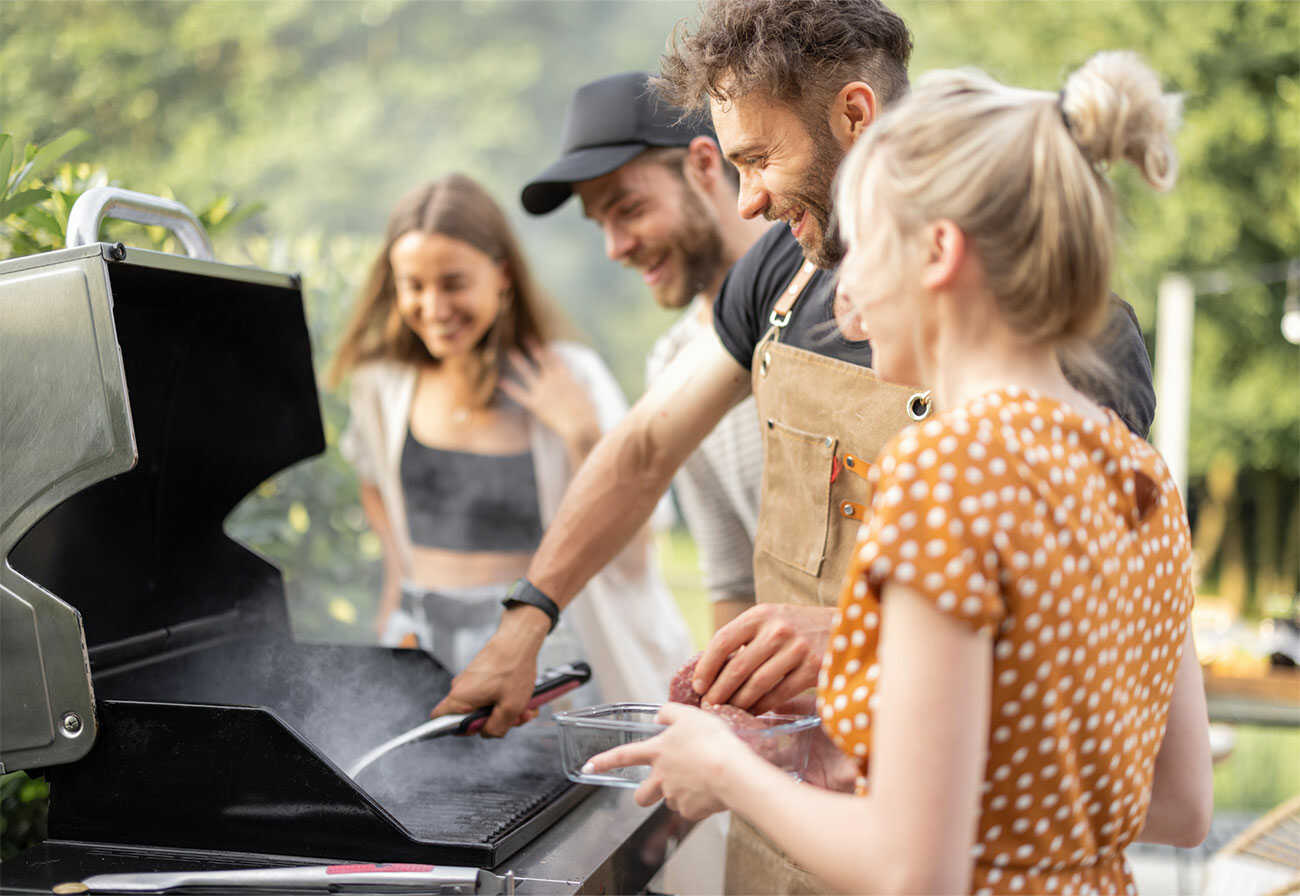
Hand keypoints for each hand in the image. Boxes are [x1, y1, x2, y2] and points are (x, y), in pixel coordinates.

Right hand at [430, 605, 548, 736]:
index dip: (459, 731)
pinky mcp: (481, 677)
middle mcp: (461, 689)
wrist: (519, 639)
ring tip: (523, 705)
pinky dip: (506, 699)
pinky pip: (491, 695)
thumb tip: (488, 734)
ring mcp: (470, 682)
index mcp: (460, 698)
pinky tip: (521, 697)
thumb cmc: (513, 667)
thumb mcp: (510, 707)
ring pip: (485, 707)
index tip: (480, 728)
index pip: (440, 721)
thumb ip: (496, 728)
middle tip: (514, 717)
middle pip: (471, 718)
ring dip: (505, 710)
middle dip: (494, 721)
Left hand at [499, 340, 600, 453]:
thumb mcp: (588, 396)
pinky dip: (510, 388)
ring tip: (511, 351)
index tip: (545, 344)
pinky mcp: (535, 404)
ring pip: (527, 372)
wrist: (580, 426)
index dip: (550, 352)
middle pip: (541, 360)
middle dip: (533, 348)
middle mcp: (552, 380)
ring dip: (518, 361)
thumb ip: (585, 386)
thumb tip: (586, 378)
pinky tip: (501, 381)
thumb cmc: (587, 413)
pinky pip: (520, 394)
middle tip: (526, 337)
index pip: (556, 361)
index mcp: (566, 377)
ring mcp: (542, 391)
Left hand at [585, 703, 748, 819]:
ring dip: (678, 794)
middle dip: (644, 794)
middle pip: (641, 796)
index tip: (588, 766)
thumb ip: (670, 712)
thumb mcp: (690, 715)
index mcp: (657, 752)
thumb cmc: (713, 742)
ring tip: (700, 780)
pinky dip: (699, 802)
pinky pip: (691, 809)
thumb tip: (659, 716)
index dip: (604, 760)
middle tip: (658, 787)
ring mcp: (674, 797)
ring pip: (669, 801)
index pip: (623, 755)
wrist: (733, 773)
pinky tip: (712, 789)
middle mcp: (661, 777)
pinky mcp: (691, 812)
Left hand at [693, 604, 834, 712]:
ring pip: (757, 684)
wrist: (845, 626)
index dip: (706, 666)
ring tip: (728, 711)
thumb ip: (745, 638)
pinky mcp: (813, 668)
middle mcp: (777, 629)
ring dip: (739, 702)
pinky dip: (762, 706)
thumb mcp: (771, 620)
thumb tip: (710, 670)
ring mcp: (797, 649)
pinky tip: (753, 711)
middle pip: (737, 667)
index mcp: (760, 614)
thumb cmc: (798, 627)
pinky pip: (779, 694)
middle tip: (709, 705)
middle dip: (719, 691)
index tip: (698, 685)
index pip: (722, 641)